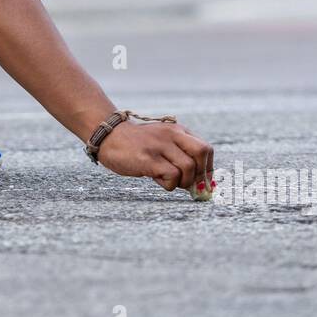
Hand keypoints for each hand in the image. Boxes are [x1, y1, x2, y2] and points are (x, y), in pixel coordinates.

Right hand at [97, 120, 213, 192]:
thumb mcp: (161, 142)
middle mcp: (171, 135)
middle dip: (202, 174)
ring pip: (188, 168)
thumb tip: (199, 184)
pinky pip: (172, 176)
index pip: (205, 148)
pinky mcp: (148, 159)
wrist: (108, 137)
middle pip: (202, 153)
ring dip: (183, 182)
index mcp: (177, 130)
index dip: (208, 168)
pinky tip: (157, 180)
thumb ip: (179, 155)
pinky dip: (169, 185)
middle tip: (192, 186)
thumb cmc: (136, 144)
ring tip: (168, 181)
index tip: (203, 182)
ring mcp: (160, 146)